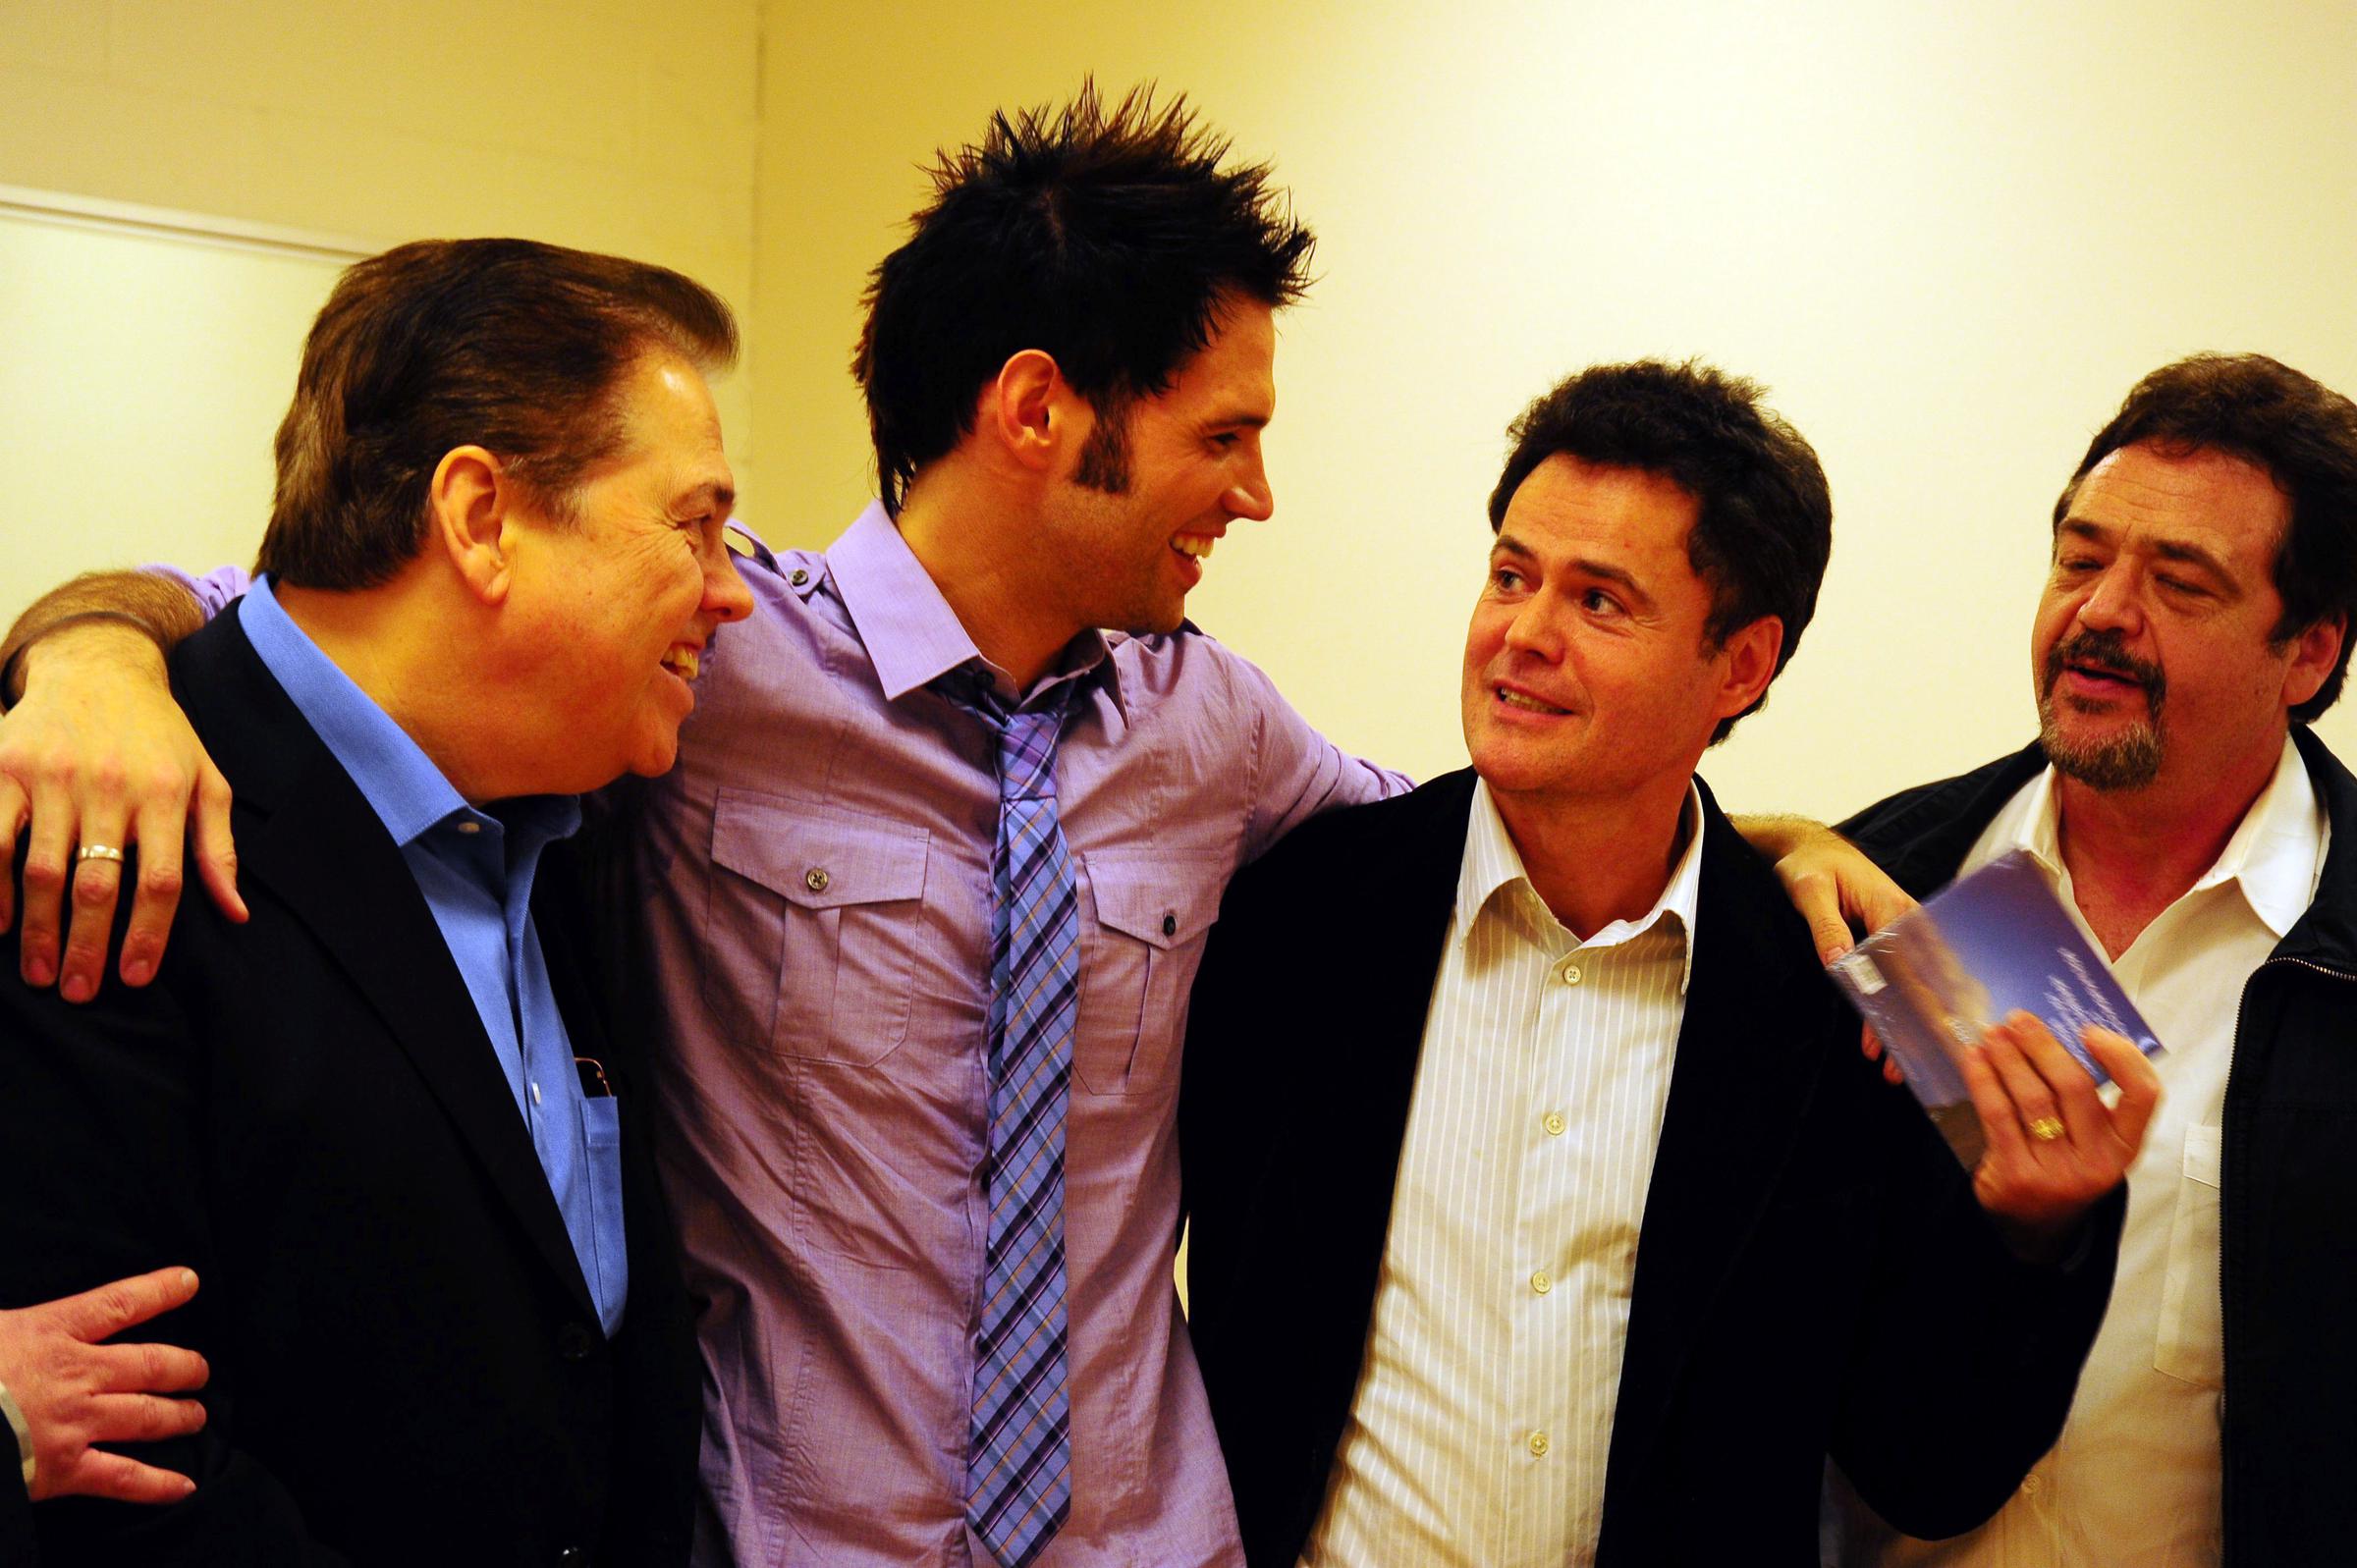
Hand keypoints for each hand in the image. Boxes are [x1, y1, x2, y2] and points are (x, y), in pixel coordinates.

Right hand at [0, 623, 243, 1001]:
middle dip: (87, 945)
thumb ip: (218, 848)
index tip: (133, 978)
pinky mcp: (3, 766)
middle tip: (78, 991)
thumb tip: (237, 914)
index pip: (160, 879)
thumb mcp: (206, 781)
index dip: (147, 934)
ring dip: (37, 929)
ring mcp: (52, 775)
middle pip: (97, 883)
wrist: (98, 669)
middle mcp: (109, 784)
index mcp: (166, 792)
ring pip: (40, 869)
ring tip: (41, 971)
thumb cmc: (160, 737)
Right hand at [0, 1266, 208, 1502]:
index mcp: (55, 1332)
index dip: (160, 1290)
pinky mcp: (66, 1468)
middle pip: (152, 1364)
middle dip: (185, 1367)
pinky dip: (158, 1484)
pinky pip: (123, 1477)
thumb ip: (15, 1321)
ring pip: (148, 1415)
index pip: (122, 1303)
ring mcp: (77, 1422)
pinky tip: (185, 1486)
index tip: (190, 1281)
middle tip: (201, 1370)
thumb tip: (15, 1315)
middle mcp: (79, 1374)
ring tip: (198, 1415)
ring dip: (180, 1416)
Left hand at [1763, 820, 1916, 1082]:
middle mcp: (1909, 921)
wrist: (1813, 846)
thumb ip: (1825, 925)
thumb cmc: (1811, 864)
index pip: (1906, 967)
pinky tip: (1892, 1038)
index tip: (1897, 1042)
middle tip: (1897, 1070)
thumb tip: (1838, 962)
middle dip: (1914, 1029)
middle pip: (1919, 983)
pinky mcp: (1897, 938)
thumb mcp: (1808, 890)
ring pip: (1917, 985)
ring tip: (1893, 1067)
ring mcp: (1906, 931)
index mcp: (1892, 908)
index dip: (1904, 1008)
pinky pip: (1908, 977)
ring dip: (1909, 1026)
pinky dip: (1903, 1009)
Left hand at [1963, 1013, 2160, 1257]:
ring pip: (2032, 1098)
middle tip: (2019, 1019)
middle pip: (2075, 1087)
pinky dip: (1984, 1079)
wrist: (2034, 1223)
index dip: (2121, 1057)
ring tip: (1993, 1033)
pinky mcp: (2016, 1175)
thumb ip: (2087, 1096)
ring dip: (2009, 1057)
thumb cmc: (2063, 1162)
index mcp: (2125, 1145)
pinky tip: (1974, 1059)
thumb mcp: (2090, 1139)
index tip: (2089, 1031)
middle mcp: (2098, 1161)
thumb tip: (2053, 1032)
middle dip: (2043, 1045)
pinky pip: (1998, 1114)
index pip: (2143, 1096)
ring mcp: (2057, 1172)